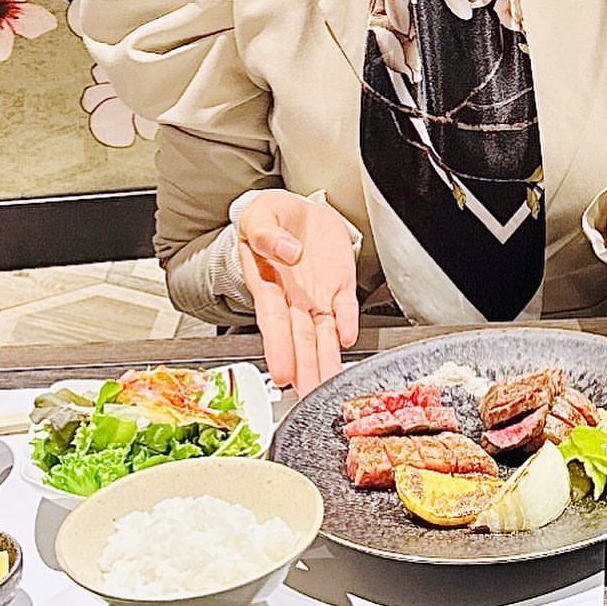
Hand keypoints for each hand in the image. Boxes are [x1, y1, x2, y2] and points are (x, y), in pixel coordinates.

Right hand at [236, 190, 359, 396]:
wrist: (298, 210)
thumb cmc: (271, 218)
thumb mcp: (258, 217)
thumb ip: (267, 234)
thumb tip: (288, 251)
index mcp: (268, 283)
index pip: (274, 321)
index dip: (278, 347)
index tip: (281, 372)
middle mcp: (293, 297)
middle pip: (300, 338)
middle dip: (305, 367)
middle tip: (308, 395)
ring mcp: (318, 295)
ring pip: (323, 334)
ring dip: (326, 360)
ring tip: (329, 387)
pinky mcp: (340, 285)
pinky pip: (346, 307)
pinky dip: (348, 322)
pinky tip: (348, 339)